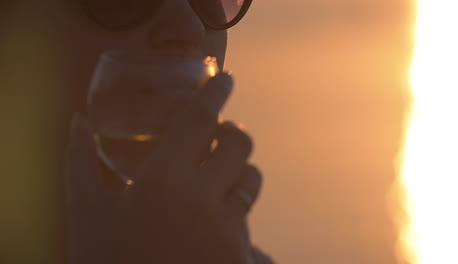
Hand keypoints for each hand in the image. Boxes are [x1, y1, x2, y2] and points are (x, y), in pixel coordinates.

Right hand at [67, 73, 269, 263]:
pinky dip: (236, 213)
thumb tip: (78, 123)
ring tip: (220, 176)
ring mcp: (228, 229)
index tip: (224, 78)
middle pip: (239, 144)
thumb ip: (81, 163)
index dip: (215, 93)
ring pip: (250, 181)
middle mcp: (204, 198)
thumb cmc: (106, 260)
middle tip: (222, 133)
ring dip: (239, 171)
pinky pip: (248, 221)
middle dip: (233, 132)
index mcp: (164, 180)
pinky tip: (215, 222)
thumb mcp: (85, 213)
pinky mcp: (240, 256)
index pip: (200, 120)